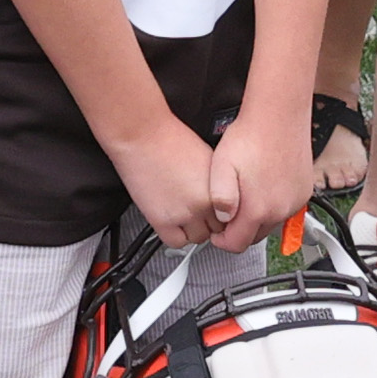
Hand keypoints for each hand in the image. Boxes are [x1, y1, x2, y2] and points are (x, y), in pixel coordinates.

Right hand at [115, 117, 224, 250]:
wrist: (144, 136)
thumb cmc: (171, 139)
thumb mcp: (209, 158)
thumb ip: (217, 183)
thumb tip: (221, 197)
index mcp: (222, 187)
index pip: (233, 215)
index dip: (224, 213)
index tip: (216, 211)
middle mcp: (206, 203)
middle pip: (218, 229)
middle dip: (209, 221)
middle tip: (198, 212)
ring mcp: (185, 214)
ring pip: (199, 238)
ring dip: (193, 229)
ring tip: (184, 214)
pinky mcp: (163, 220)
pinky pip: (177, 241)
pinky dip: (177, 235)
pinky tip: (173, 221)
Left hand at [207, 107, 315, 254]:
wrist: (278, 115)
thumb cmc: (250, 136)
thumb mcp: (221, 166)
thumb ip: (219, 198)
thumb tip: (223, 219)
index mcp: (258, 208)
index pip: (238, 244)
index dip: (222, 241)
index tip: (217, 233)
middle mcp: (281, 209)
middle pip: (256, 236)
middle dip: (240, 229)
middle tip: (229, 212)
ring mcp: (295, 201)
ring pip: (271, 223)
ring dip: (258, 216)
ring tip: (246, 194)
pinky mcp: (304, 191)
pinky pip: (286, 209)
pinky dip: (274, 205)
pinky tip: (263, 186)